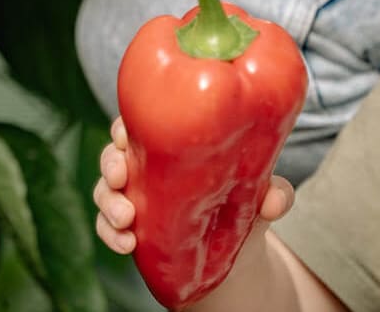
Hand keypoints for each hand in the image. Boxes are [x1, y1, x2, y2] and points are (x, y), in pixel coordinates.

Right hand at [93, 117, 294, 253]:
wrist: (235, 256)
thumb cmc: (245, 205)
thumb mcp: (263, 196)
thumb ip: (274, 193)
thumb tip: (274, 200)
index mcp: (172, 143)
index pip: (139, 123)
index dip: (126, 126)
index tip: (128, 137)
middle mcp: (147, 166)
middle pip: (113, 154)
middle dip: (111, 164)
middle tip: (122, 178)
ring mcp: (134, 198)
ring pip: (104, 191)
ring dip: (108, 204)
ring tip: (127, 220)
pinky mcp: (129, 229)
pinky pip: (106, 228)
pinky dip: (110, 234)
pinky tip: (126, 244)